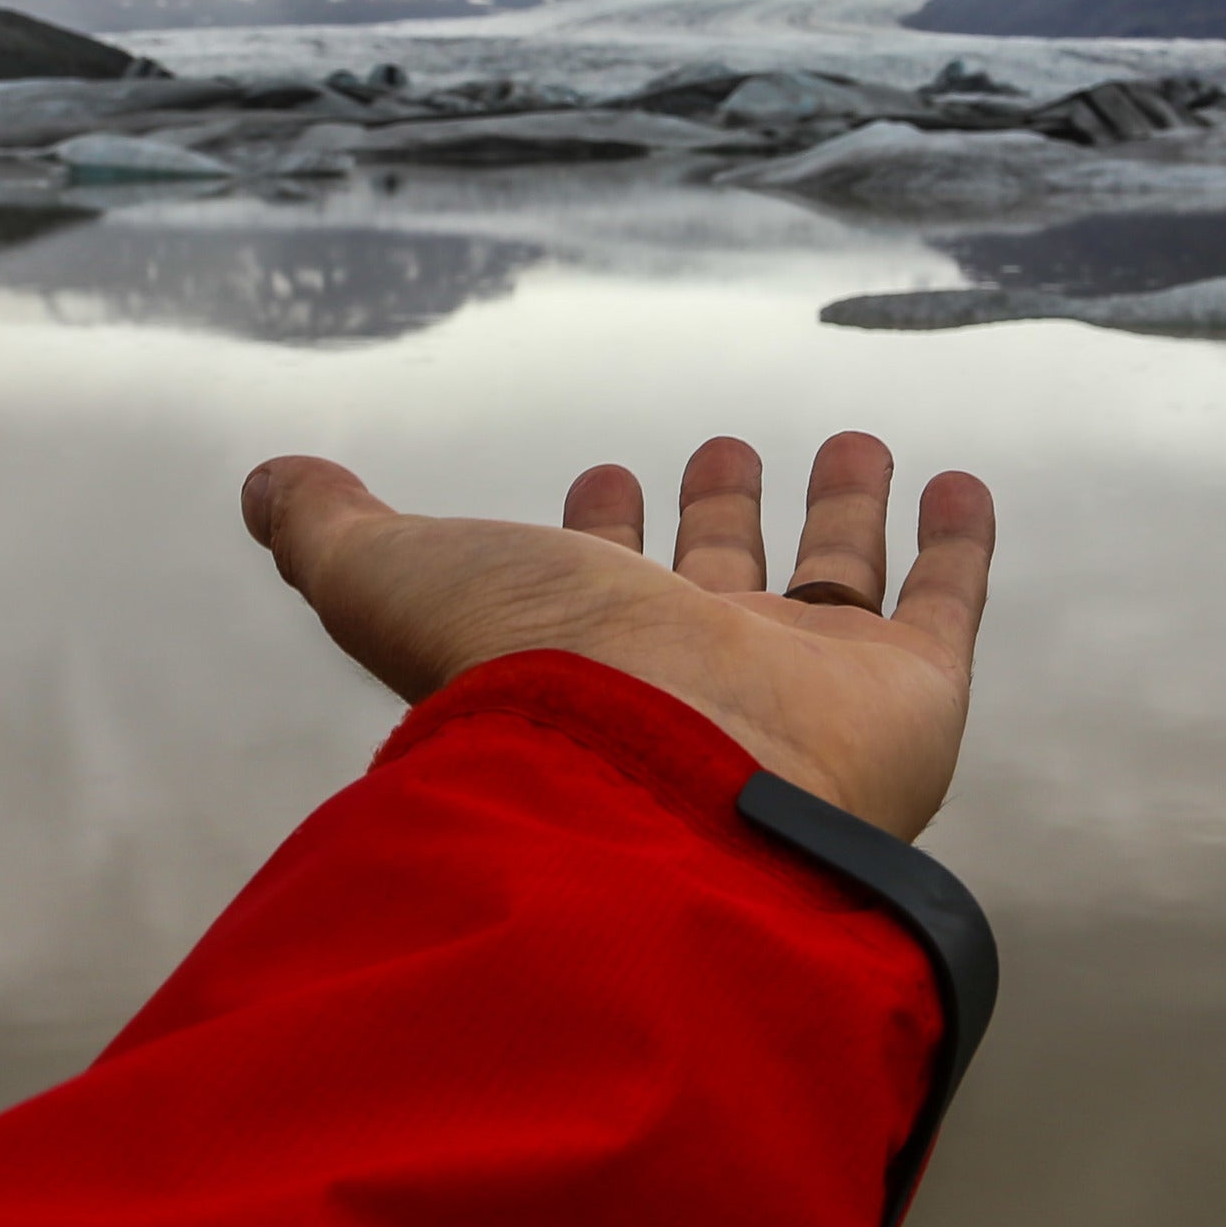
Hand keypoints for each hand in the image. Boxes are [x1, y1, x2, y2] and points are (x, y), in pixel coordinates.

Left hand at [243, 433, 997, 840]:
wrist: (667, 781)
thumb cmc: (525, 683)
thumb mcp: (390, 581)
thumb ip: (330, 533)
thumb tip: (266, 487)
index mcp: (588, 644)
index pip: (596, 576)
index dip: (598, 523)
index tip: (603, 474)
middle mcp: (696, 666)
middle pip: (715, 576)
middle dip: (718, 512)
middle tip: (722, 451)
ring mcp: (806, 683)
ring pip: (834, 580)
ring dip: (843, 512)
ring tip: (855, 445)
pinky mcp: (907, 697)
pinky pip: (942, 606)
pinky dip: (957, 547)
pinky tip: (959, 485)